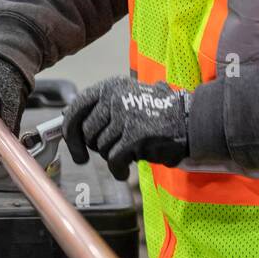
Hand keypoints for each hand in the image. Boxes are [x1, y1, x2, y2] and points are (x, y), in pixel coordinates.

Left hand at [63, 76, 190, 179]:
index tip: (73, 148)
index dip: (70, 131)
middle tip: (109, 152)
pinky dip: (117, 169)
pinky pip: (114, 160)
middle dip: (95, 147)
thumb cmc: (159, 112)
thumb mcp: (127, 98)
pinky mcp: (134, 136)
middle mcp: (114, 98)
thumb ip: (101, 107)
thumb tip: (68, 119)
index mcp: (110, 86)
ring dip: (112, 156)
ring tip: (128, 154)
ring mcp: (124, 116)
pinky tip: (124, 171)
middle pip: (87, 132)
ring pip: (101, 147)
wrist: (190, 119)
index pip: (77, 108)